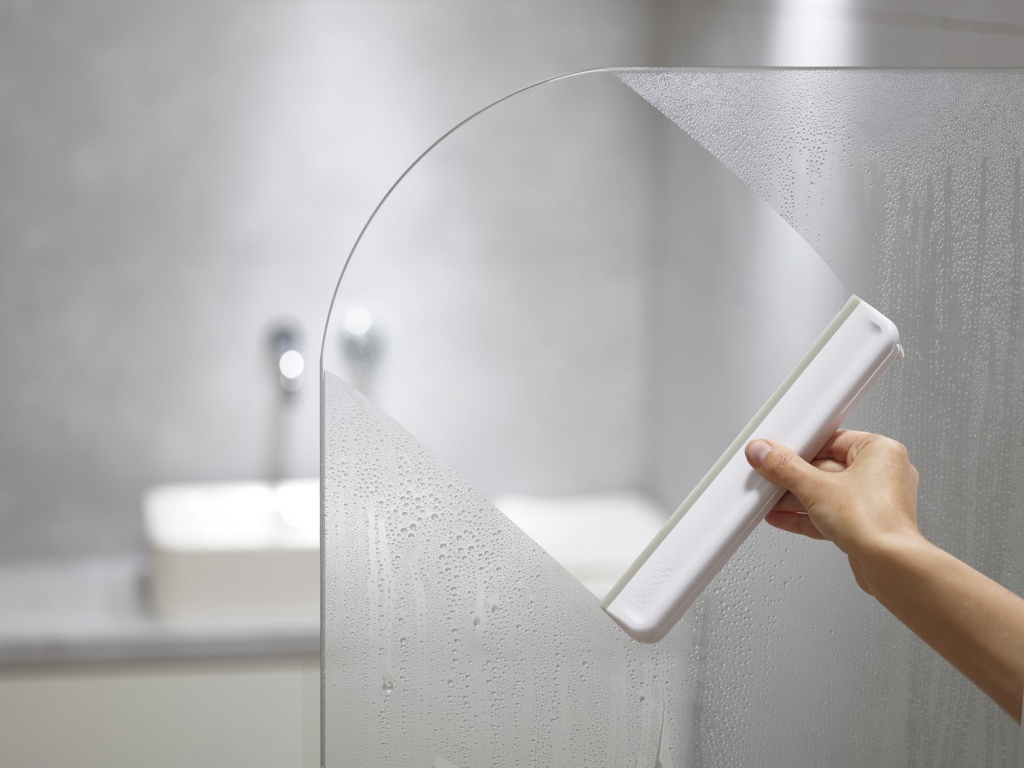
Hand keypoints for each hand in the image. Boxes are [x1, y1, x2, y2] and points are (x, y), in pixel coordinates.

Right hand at [744, 430, 921, 594]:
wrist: (890, 566)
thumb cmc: (876, 523)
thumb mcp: (816, 488)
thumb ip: (785, 468)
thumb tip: (765, 453)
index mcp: (881, 451)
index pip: (832, 440)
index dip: (801, 447)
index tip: (780, 451)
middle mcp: (883, 474)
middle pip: (826, 468)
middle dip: (794, 478)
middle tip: (771, 476)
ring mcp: (875, 502)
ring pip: (828, 494)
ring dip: (797, 499)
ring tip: (773, 500)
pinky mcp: (866, 525)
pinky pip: (831, 514)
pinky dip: (808, 515)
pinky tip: (784, 517)